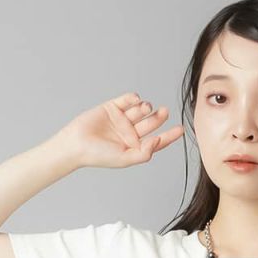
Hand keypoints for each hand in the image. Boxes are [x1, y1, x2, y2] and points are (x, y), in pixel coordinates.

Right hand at [57, 91, 183, 169]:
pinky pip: (127, 100)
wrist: (76, 144)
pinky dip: (133, 98)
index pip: (156, 140)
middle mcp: (130, 133)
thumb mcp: (125, 159)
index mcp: (135, 146)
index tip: (181, 129)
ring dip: (145, 107)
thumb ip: (144, 153)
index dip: (169, 136)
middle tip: (164, 111)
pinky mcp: (112, 107)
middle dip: (159, 117)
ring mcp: (121, 119)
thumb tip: (157, 142)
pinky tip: (136, 99)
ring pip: (140, 110)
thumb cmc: (99, 155)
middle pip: (150, 123)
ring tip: (145, 108)